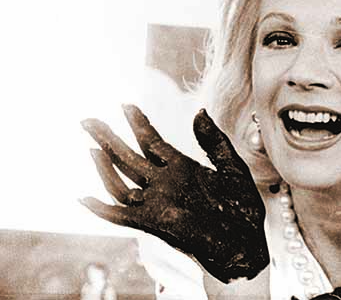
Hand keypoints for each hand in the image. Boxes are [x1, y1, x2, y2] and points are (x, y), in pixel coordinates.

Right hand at [80, 105, 268, 281]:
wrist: (246, 244)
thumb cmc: (242, 209)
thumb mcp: (233, 168)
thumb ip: (214, 142)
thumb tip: (198, 111)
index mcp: (182, 168)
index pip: (152, 142)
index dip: (138, 124)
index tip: (126, 105)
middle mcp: (165, 183)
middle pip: (129, 157)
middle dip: (108, 138)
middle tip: (87, 120)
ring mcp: (157, 202)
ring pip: (121, 182)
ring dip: (104, 167)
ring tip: (92, 147)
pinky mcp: (154, 222)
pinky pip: (121, 216)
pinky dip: (102, 210)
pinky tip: (85, 199)